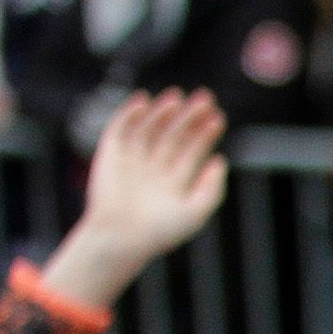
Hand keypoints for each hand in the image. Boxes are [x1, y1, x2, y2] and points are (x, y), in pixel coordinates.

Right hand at [40, 91, 228, 312]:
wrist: (121, 236)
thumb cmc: (160, 231)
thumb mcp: (195, 212)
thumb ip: (211, 188)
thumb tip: (221, 161)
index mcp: (177, 179)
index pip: (194, 149)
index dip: (206, 133)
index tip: (218, 117)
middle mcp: (156, 165)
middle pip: (176, 134)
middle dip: (190, 117)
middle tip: (205, 97)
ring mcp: (133, 158)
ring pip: (151, 128)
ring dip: (164, 112)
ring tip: (177, 98)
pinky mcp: (111, 153)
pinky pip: (121, 128)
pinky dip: (130, 113)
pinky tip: (145, 100)